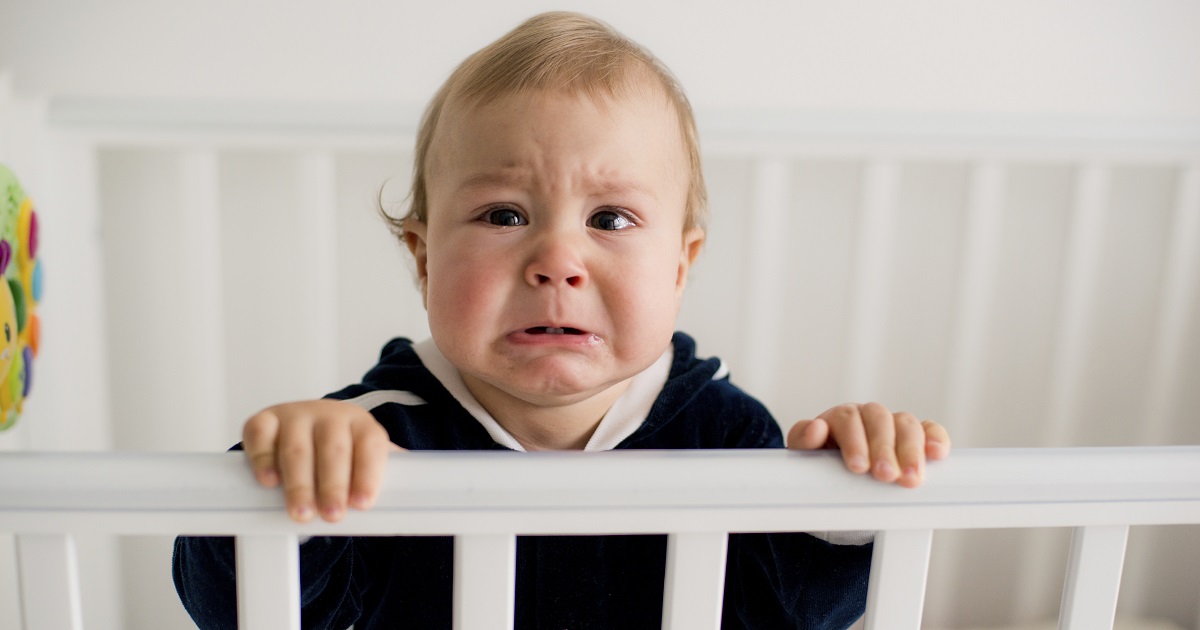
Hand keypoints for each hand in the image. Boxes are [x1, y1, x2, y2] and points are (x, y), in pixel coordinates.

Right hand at [242, 399, 401, 522]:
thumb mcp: (368, 458)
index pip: (371, 446)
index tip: (364, 504)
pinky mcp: (265, 420)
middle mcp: (330, 415)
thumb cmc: (344, 451)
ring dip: (299, 483)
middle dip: (333, 485)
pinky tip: (269, 481)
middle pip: (333, 449)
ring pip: (297, 448)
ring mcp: (296, 415)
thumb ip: (392, 474)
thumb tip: (424, 496)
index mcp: (362, 424)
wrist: (311, 424)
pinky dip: (263, 458)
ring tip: (301, 512)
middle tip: (332, 515)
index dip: (368, 474)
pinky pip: (260, 434)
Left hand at [786, 402, 949, 487]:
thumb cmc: (821, 466)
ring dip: (911, 450)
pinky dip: (936, 439)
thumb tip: (816, 428)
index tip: (857, 467)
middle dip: (884, 448)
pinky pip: (930, 430)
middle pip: (880, 419)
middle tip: (885, 475)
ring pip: (906, 424)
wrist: (839, 483)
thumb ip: (804, 441)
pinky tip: (937, 454)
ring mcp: (894, 424)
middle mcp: (868, 415)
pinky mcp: (917, 438)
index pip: (848, 419)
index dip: (854, 441)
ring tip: (910, 478)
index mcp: (840, 416)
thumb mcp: (806, 456)